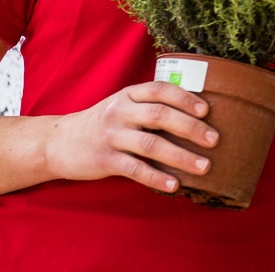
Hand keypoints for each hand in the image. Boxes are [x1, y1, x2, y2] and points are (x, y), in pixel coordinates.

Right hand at [44, 81, 218, 192]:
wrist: (59, 142)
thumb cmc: (105, 123)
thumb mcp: (124, 105)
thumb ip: (151, 106)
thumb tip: (197, 116)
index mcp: (129, 94)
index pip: (161, 90)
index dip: (185, 98)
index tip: (207, 110)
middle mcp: (120, 111)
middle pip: (160, 116)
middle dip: (191, 128)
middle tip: (214, 140)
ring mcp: (111, 135)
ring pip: (151, 144)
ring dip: (181, 156)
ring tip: (204, 166)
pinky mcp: (104, 159)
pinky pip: (135, 169)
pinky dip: (156, 177)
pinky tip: (174, 185)